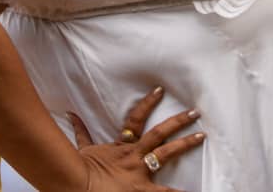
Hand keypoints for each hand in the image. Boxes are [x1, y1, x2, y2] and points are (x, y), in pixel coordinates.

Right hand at [66, 87, 204, 191]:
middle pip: (159, 133)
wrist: (76, 185)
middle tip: (195, 112)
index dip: (148, 104)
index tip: (160, 90)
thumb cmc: (79, 169)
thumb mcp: (82, 150)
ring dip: (184, 144)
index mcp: (122, 146)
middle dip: (178, 122)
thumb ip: (81, 133)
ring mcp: (139, 171)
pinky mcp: (140, 189)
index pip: (136, 119)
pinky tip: (190, 191)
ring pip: (165, 153)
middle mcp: (134, 155)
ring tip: (201, 136)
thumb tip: (70, 114)